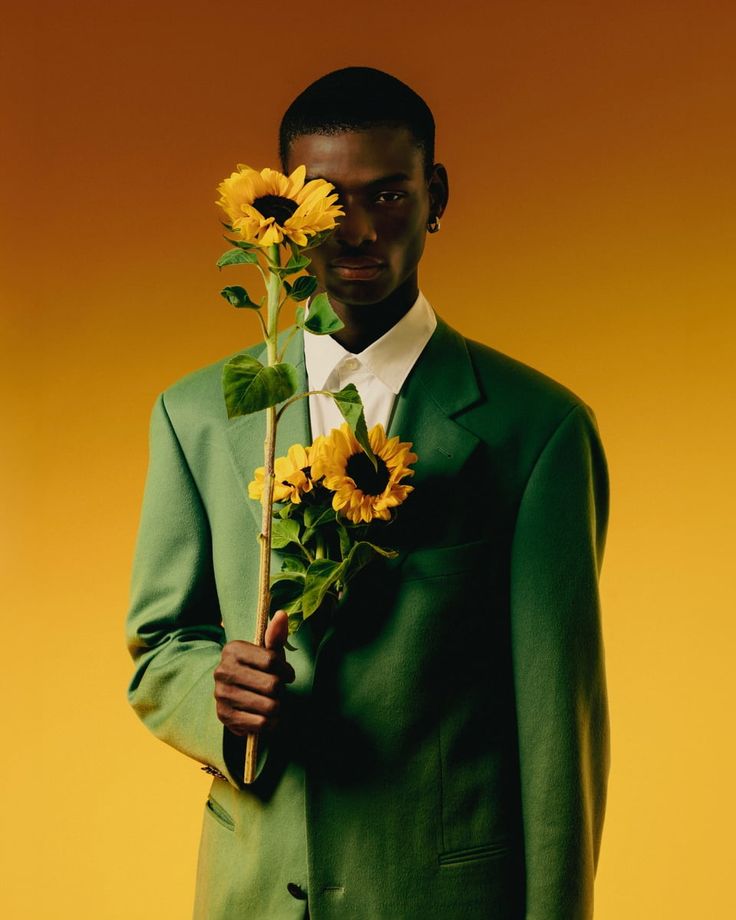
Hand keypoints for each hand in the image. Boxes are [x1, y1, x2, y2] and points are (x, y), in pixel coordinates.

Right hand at [214, 610, 295, 735]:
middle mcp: (222, 671)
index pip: (272, 661)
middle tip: (278, 691)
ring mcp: (221, 694)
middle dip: (281, 690)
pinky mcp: (224, 717)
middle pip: (272, 685)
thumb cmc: (258, 669)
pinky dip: (271, 723)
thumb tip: (282, 614)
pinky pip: (261, 723)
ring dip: (278, 707)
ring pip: (269, 706)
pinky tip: (268, 717)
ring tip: (273, 703)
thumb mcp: (268, 651)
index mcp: (232, 649)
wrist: (237, 695)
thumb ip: (276, 634)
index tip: (288, 675)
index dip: (286, 670)